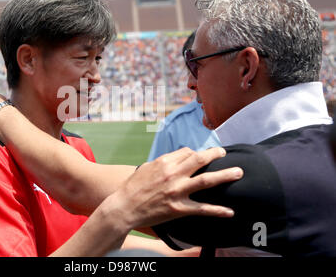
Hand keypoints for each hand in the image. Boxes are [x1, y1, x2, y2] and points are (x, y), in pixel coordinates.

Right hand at [101, 147, 242, 230]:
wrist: (125, 207)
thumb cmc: (134, 186)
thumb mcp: (147, 167)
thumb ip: (165, 161)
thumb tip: (179, 156)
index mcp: (165, 162)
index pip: (187, 152)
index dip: (195, 153)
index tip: (199, 156)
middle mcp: (173, 174)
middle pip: (200, 159)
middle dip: (215, 155)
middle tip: (224, 154)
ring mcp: (177, 191)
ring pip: (206, 180)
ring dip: (225, 175)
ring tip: (238, 173)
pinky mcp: (179, 208)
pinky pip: (202, 209)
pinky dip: (218, 210)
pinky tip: (230, 211)